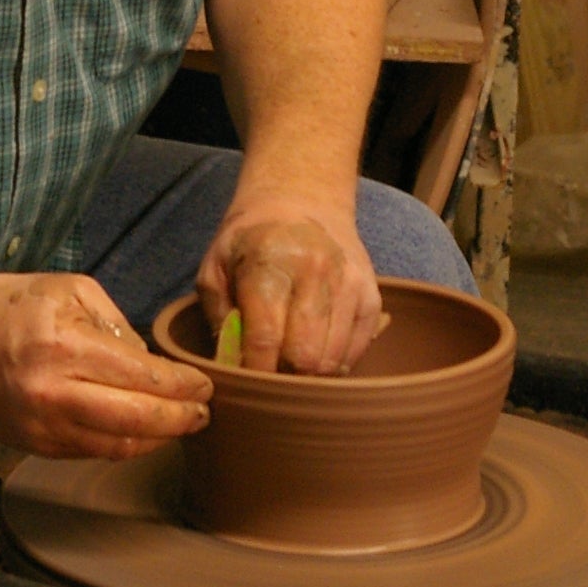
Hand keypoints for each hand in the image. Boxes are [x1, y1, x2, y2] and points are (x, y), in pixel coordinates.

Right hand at [0, 271, 210, 457]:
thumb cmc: (14, 305)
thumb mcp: (72, 290)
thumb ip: (118, 327)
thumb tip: (152, 366)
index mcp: (66, 347)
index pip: (144, 377)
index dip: (183, 386)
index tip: (205, 385)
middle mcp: (53, 393)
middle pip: (137, 422)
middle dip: (180, 420)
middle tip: (203, 413)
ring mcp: (41, 426)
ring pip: (117, 447)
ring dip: (156, 439)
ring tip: (179, 425)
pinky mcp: (33, 445)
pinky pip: (91, 451)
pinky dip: (123, 444)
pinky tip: (140, 430)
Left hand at [196, 195, 381, 374]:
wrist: (301, 201)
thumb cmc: (250, 241)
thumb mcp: (215, 267)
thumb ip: (220, 317)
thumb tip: (232, 367)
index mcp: (271, 262)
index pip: (266, 337)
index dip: (256, 372)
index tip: (247, 385)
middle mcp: (317, 271)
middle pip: (305, 356)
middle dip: (284, 378)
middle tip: (269, 375)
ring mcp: (350, 284)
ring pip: (333, 359)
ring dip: (309, 375)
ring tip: (289, 364)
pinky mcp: (372, 296)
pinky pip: (356, 351)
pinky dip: (334, 363)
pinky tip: (315, 352)